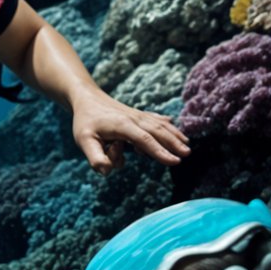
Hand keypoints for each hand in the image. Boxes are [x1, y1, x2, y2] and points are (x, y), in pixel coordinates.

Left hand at [71, 96, 190, 173]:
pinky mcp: (137, 114)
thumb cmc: (85, 121)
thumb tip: (107, 172)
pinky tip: (172, 123)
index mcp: (122, 125)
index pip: (145, 140)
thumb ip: (95, 158)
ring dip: (173, 134)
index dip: (160, 152)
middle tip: (187, 154)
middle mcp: (134, 118)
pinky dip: (165, 123)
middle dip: (173, 143)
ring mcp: (137, 115)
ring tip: (186, 144)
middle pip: (157, 131)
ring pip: (159, 124)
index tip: (174, 161)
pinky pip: (155, 118)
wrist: (86, 98)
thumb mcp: (83, 141)